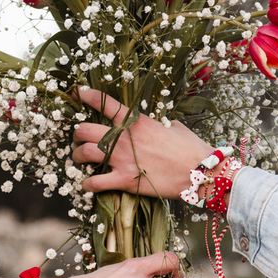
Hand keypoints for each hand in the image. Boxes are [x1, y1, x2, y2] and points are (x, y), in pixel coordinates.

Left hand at [72, 88, 210, 198]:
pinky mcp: (124, 181)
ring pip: (83, 153)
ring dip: (76, 156)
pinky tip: (87, 184)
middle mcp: (124, 138)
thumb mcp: (174, 127)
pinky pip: (95, 183)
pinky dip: (87, 184)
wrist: (200, 171)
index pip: (104, 103)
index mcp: (136, 121)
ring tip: (78, 159)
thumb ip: (158, 124)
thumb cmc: (191, 148)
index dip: (86, 95)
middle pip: (84, 130)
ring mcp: (122, 160)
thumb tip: (159, 125)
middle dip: (77, 133)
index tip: (77, 93)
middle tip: (79, 138)